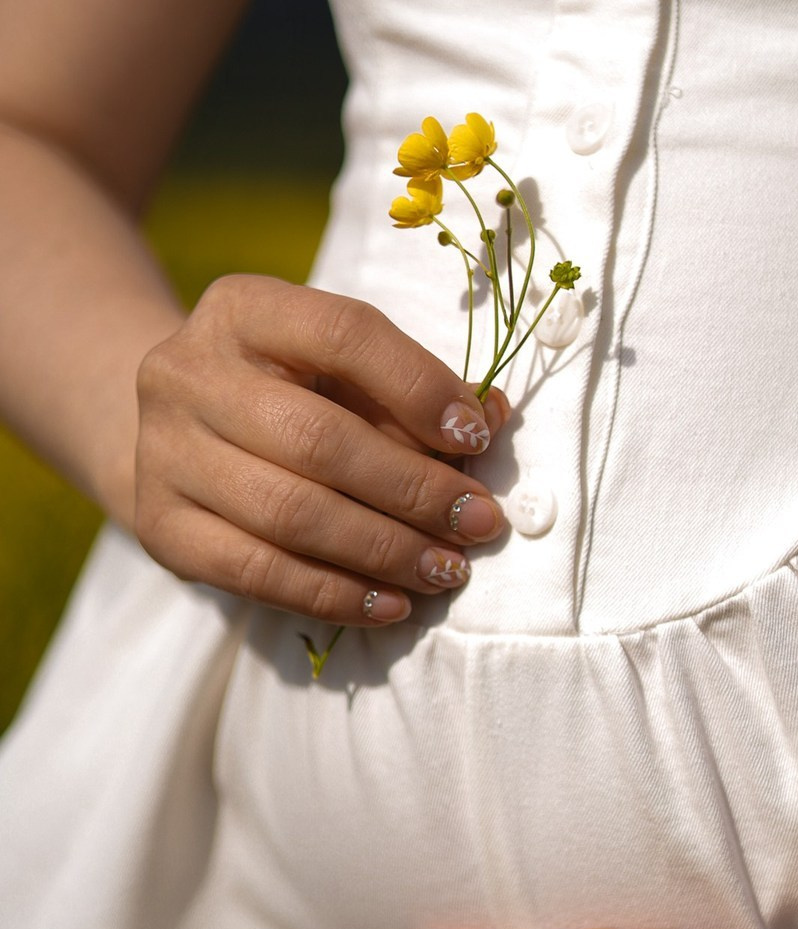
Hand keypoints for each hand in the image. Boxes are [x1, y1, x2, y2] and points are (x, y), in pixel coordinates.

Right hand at [133, 273, 511, 622]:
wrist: (179, 433)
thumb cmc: (290, 396)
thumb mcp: (344, 374)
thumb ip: (413, 393)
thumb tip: (489, 418)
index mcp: (244, 310)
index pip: (343, 335)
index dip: (419, 388)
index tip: (476, 438)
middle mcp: (187, 373)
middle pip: (319, 440)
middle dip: (415, 491)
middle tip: (479, 524)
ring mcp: (165, 452)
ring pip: (291, 514)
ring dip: (386, 551)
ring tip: (446, 570)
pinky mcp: (162, 527)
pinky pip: (259, 572)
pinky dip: (336, 595)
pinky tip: (392, 604)